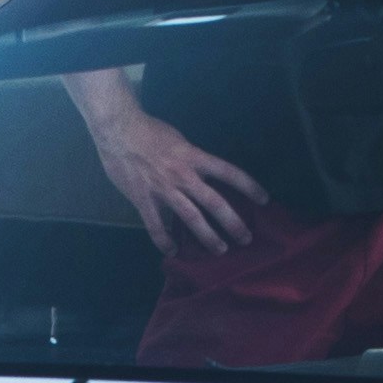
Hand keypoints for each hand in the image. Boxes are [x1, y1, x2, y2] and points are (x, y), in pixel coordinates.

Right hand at [82, 97, 267, 257]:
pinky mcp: (144, 199)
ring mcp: (164, 190)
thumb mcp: (179, 140)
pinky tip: (172, 252)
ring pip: (191, 218)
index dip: (249, 186)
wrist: (118, 130)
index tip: (264, 199)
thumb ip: (191, 158)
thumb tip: (202, 173)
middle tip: (246, 238)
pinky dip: (164, 241)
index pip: (229, 172)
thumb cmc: (149, 130)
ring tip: (221, 250)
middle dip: (232, 222)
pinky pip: (156, 225)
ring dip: (208, 236)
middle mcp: (183, 175)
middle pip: (214, 202)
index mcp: (194, 157)